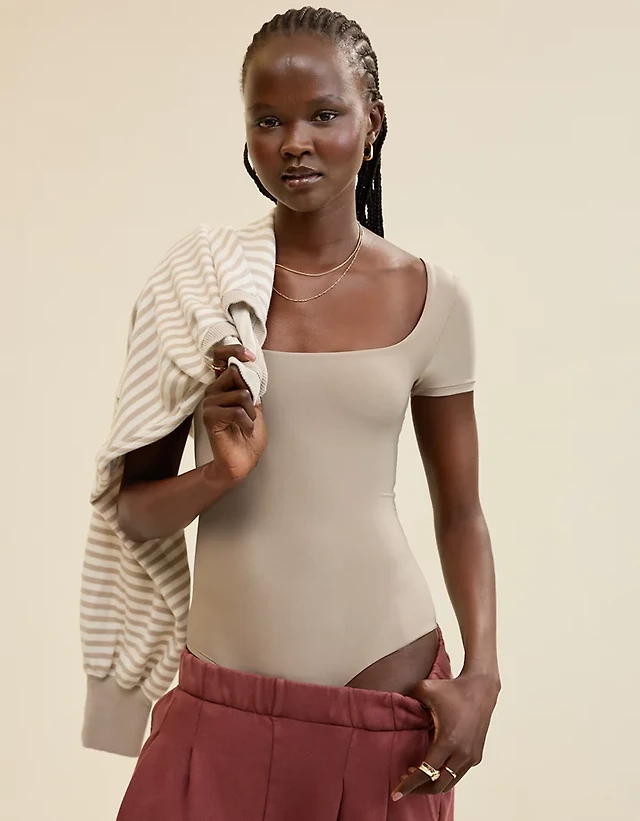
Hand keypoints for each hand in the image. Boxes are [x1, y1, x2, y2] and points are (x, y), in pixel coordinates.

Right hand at [202, 344, 266, 486]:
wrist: (244, 460)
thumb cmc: (248, 433)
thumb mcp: (255, 405)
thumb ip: (250, 386)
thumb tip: (249, 368)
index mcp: (223, 385)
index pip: (220, 356)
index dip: (234, 350)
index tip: (249, 356)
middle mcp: (213, 391)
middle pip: (234, 373)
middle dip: (251, 393)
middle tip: (251, 411)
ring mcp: (209, 403)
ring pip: (239, 394)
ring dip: (251, 412)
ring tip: (247, 424)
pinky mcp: (209, 417)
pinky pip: (235, 410)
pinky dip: (247, 422)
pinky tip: (245, 430)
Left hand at [390, 672, 499, 800]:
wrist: (480, 688)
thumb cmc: (452, 689)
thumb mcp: (425, 689)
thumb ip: (407, 699)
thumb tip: (395, 705)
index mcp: (447, 741)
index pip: (425, 772)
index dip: (409, 784)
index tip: (396, 792)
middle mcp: (461, 753)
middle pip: (438, 785)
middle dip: (419, 788)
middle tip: (404, 781)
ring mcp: (470, 756)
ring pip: (449, 782)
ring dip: (432, 782)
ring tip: (415, 772)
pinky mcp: (476, 755)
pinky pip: (457, 773)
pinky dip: (444, 775)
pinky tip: (433, 765)